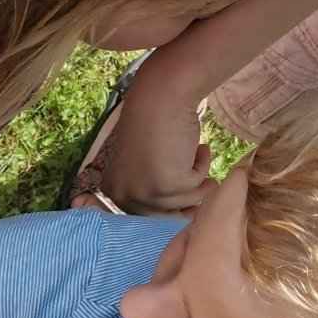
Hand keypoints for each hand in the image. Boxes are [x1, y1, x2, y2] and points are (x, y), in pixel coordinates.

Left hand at [96, 63, 217, 213]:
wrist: (161, 99)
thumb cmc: (155, 127)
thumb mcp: (144, 166)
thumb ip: (153, 191)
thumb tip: (182, 215)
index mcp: (113, 192)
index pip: (146, 218)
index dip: (171, 207)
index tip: (188, 202)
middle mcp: (123, 197)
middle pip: (167, 215)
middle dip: (188, 198)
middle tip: (205, 182)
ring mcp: (143, 193)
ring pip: (186, 201)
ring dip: (198, 178)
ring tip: (195, 153)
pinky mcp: (166, 185)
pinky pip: (197, 185)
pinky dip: (202, 166)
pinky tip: (198, 147)